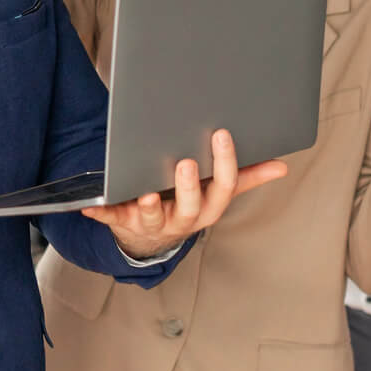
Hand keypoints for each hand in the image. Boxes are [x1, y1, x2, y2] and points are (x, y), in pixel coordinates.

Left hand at [81, 128, 287, 260]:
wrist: (152, 236)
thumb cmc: (188, 203)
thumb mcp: (216, 192)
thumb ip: (246, 177)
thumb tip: (281, 166)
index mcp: (208, 206)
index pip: (223, 188)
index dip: (224, 164)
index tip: (220, 134)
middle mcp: (183, 219)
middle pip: (191, 206)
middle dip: (189, 187)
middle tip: (185, 163)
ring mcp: (154, 222)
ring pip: (153, 217)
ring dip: (148, 206)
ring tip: (145, 193)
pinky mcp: (124, 223)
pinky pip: (112, 220)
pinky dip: (101, 213)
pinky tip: (89, 207)